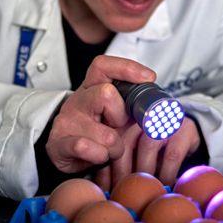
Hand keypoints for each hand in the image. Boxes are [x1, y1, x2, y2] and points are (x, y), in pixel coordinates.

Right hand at [46, 56, 155, 173]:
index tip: (149, 78)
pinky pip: (86, 148)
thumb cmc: (97, 131)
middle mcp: (78, 100)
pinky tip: (98, 157)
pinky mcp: (59, 142)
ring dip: (115, 148)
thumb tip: (164, 107)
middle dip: (120, 116)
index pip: (103, 66)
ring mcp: (67, 120)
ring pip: (106, 134)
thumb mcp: (115, 114)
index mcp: (92, 87)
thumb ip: (133, 105)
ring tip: (109, 150)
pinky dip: (99, 156)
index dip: (127, 68)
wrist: (65, 153)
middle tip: (118, 127)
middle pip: (106, 94)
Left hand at [94, 116, 200, 189]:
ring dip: (144, 172)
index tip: (104, 189)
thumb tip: (102, 187)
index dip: (105, 168)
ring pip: (148, 146)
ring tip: (143, 190)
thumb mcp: (135, 150)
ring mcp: (164, 121)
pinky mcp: (184, 130)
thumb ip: (119, 161)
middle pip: (125, 143)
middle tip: (123, 194)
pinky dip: (166, 174)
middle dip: (122, 172)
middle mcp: (143, 117)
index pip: (110, 144)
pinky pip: (172, 155)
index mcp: (125, 120)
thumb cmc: (155, 148)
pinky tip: (164, 187)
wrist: (186, 131)